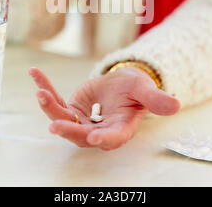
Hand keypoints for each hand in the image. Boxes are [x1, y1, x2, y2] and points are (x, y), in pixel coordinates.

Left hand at [29, 66, 179, 150]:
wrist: (121, 84)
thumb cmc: (135, 88)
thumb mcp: (145, 90)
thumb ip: (157, 99)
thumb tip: (176, 105)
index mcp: (120, 128)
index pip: (113, 137)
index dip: (105, 139)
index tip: (96, 138)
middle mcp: (98, 129)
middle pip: (82, 134)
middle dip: (68, 130)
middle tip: (55, 125)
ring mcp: (82, 121)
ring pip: (64, 119)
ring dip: (51, 108)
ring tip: (40, 93)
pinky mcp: (71, 109)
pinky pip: (56, 101)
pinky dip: (46, 88)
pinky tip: (35, 73)